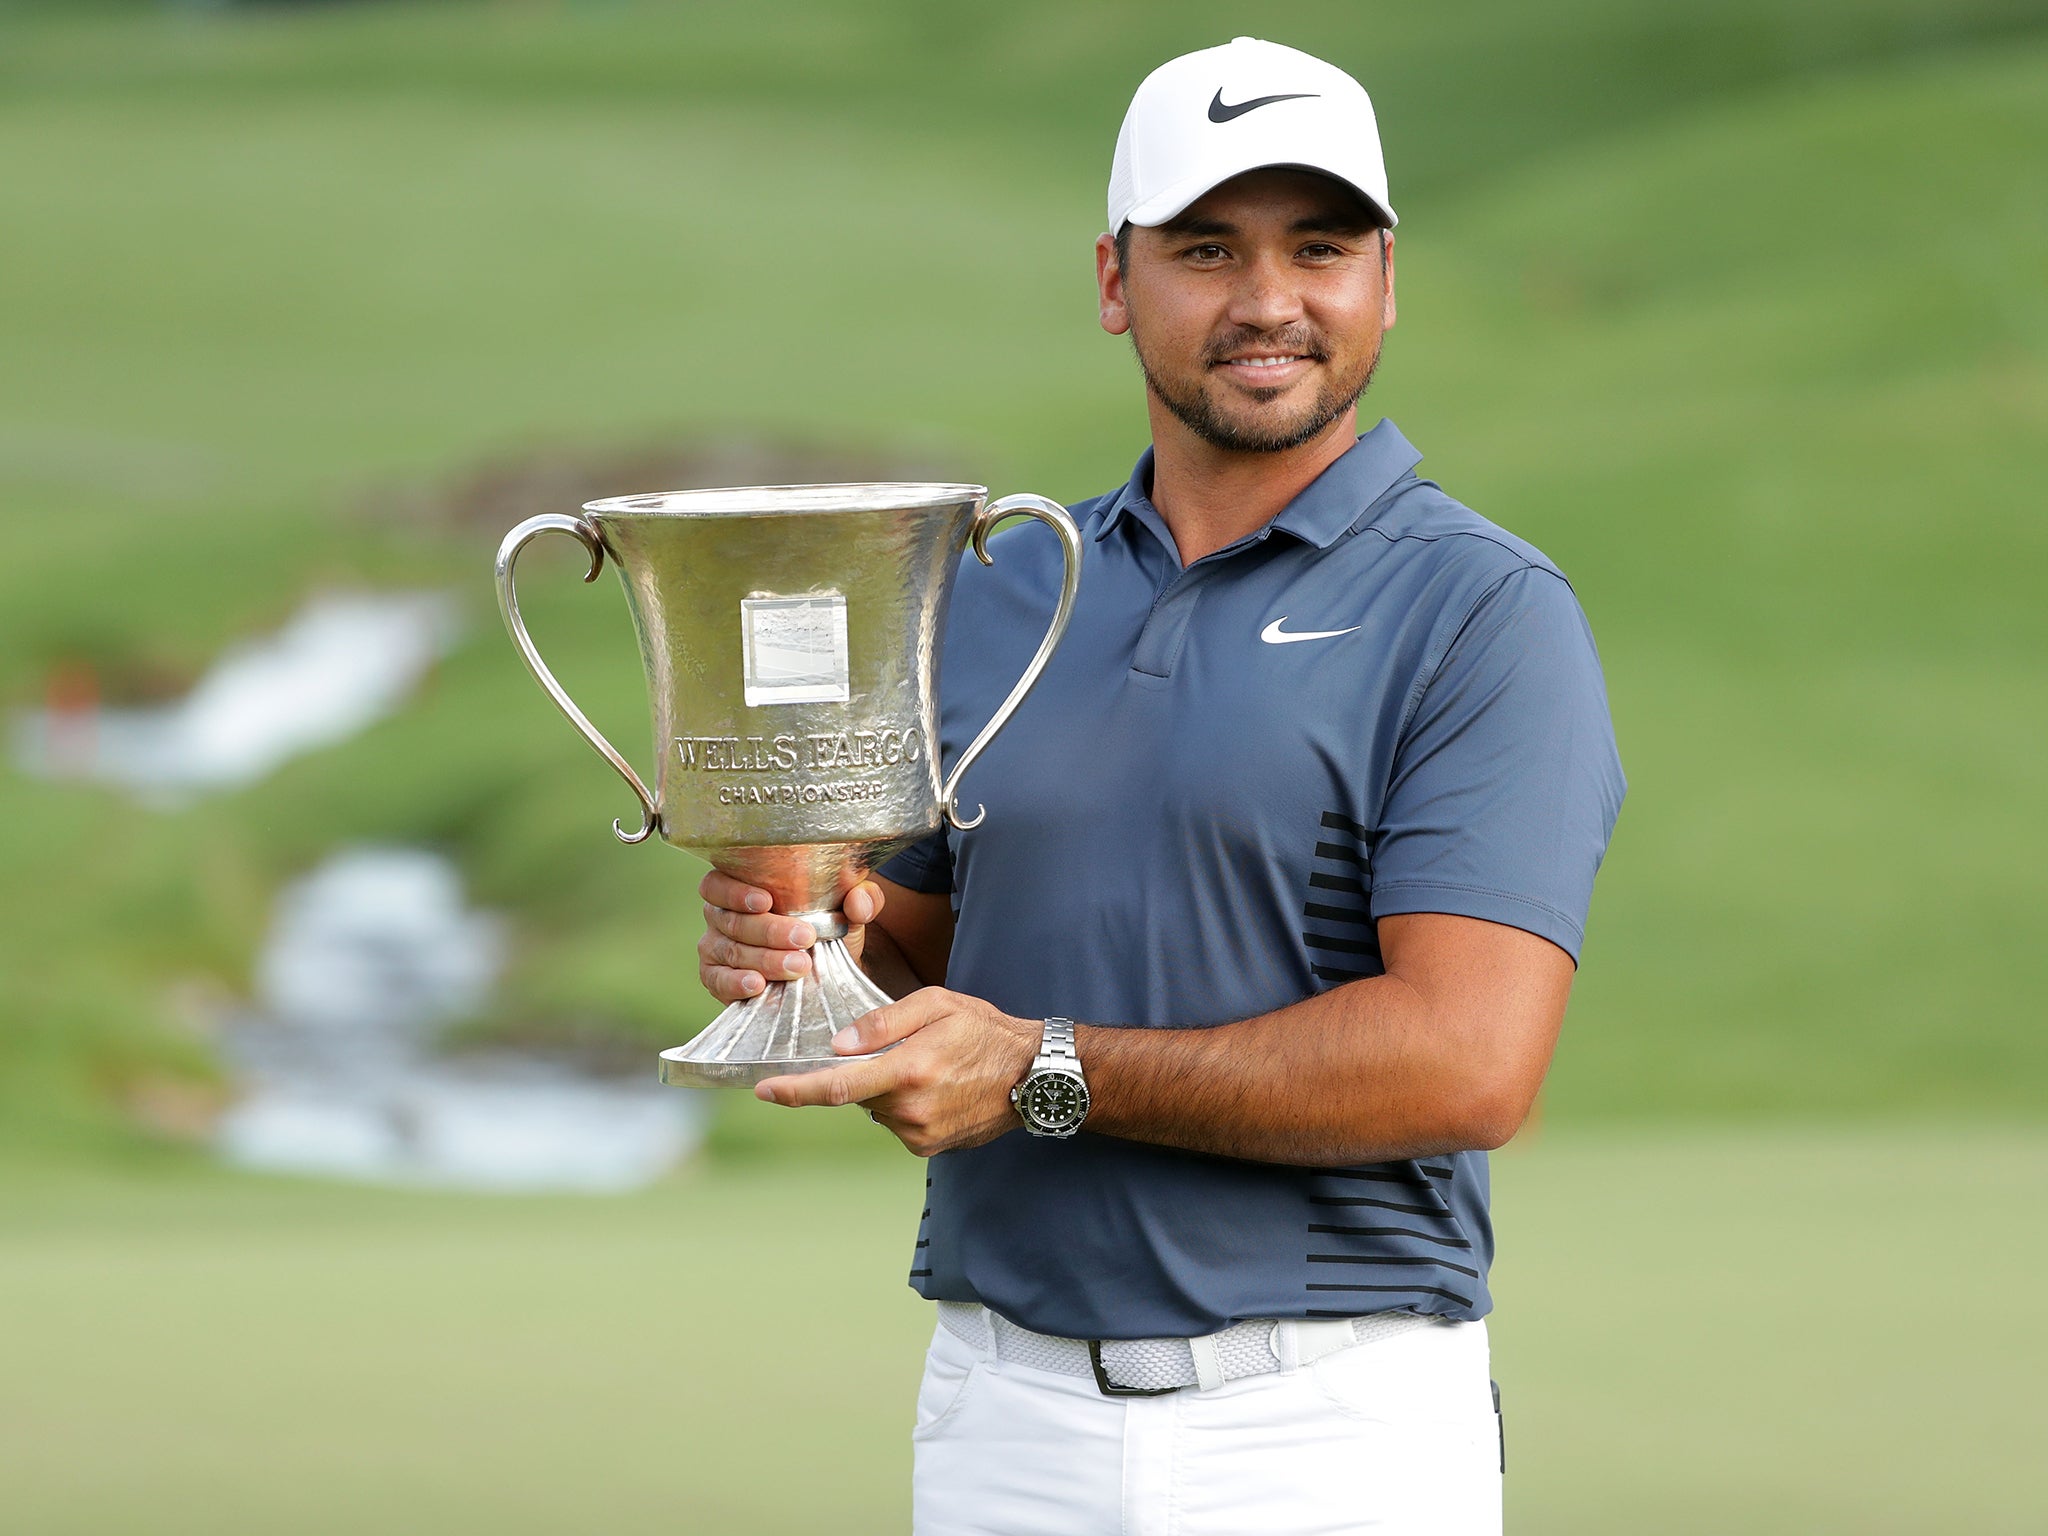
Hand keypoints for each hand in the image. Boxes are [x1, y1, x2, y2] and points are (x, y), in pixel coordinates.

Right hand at [696, 870, 886, 1004]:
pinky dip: (736, 983)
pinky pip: (717, 980)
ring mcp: (715, 948)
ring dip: (764, 959)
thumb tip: (860, 899)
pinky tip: (757, 985)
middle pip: (731, 920)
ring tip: (798, 967)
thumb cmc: (827, 927)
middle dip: (768, 930)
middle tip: (804, 939)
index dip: (736, 891)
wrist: (827, 970)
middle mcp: (721, 915)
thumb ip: (862, 898)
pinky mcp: (716, 979)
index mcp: (741, 886)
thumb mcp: (848, 910)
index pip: (719, 883)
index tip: (767, 901)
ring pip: (730, 950)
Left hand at [754, 988, 1038, 1157]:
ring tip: (930, 1068)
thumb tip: (838, 1045)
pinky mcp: (929, 1147)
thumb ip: (884, 1021)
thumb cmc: (986, 1032)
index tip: (763, 1091)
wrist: (1033, 1076)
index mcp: (907, 1071)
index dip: (794, 1091)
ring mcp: (920, 1134)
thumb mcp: (937, 1005)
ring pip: (877, 1109)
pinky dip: (904, 1105)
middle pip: (857, 1094)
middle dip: (863, 1072)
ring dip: (886, 1088)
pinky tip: (936, 1088)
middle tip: (902, 1050)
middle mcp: (910, 1110)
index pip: (837, 1087)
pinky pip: (897, 1123)